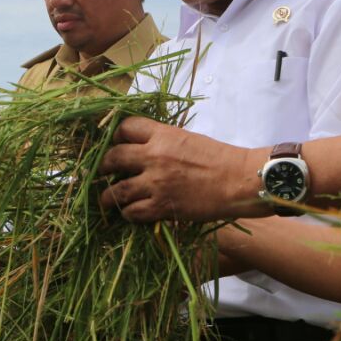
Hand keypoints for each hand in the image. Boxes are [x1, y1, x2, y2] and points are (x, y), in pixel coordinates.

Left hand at [97, 116, 265, 222]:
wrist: (238, 181)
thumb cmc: (219, 158)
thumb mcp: (187, 138)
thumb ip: (163, 140)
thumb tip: (144, 147)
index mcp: (162, 134)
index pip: (126, 127)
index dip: (116, 135)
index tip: (116, 143)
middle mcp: (154, 156)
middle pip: (114, 157)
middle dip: (104, 166)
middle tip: (102, 172)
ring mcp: (156, 183)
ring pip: (117, 190)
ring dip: (107, 196)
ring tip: (105, 200)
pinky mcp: (162, 206)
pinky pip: (133, 212)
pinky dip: (128, 213)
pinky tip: (129, 212)